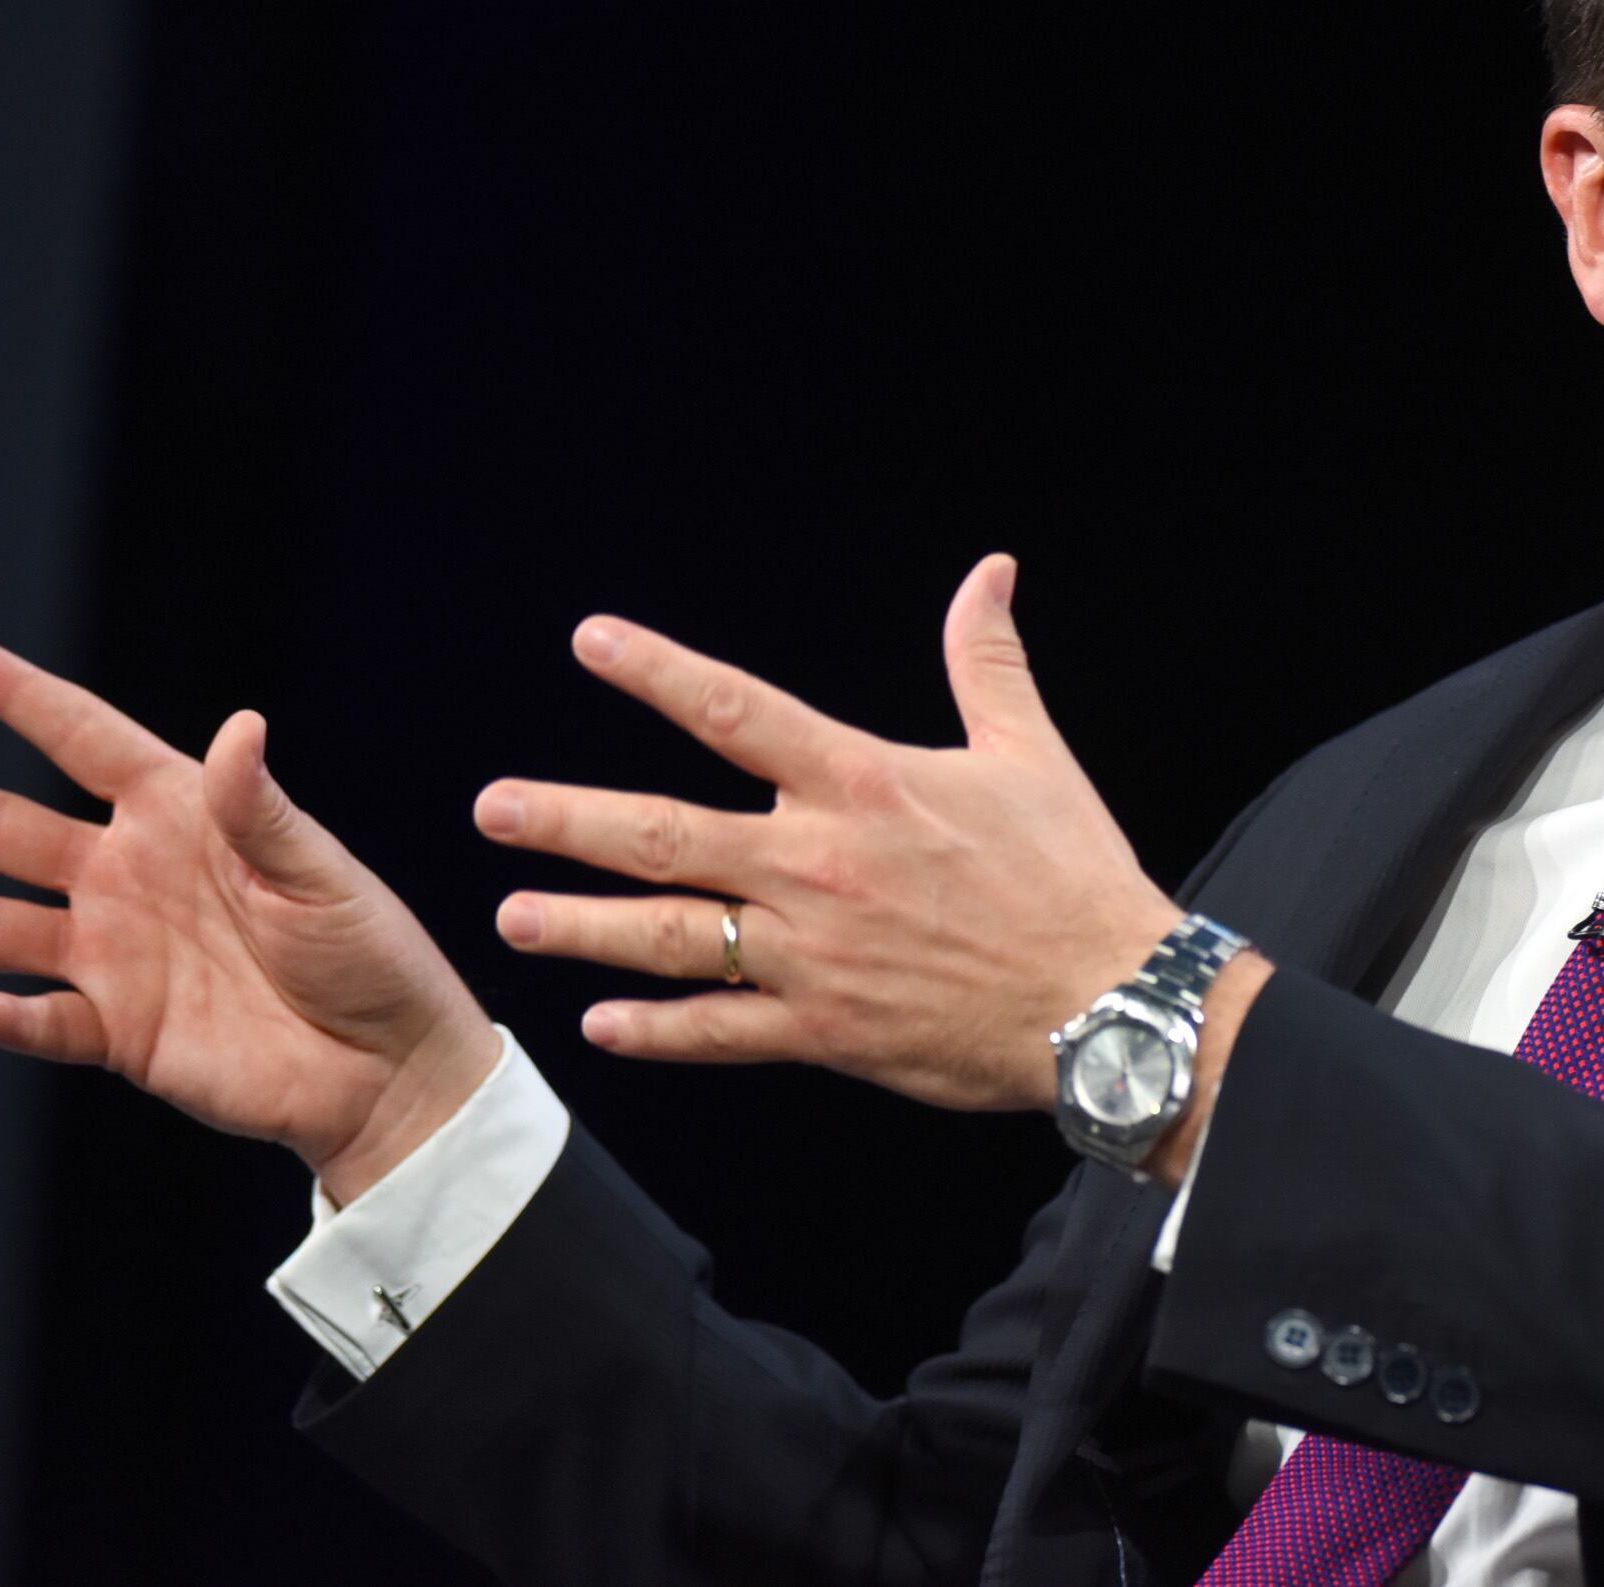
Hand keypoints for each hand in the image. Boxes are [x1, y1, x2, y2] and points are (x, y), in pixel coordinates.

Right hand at [0, 637, 498, 1203]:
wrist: (387, 1066)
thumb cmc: (368, 953)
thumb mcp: (322, 874)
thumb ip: (263, 811)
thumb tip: (239, 727)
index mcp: (183, 816)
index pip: (86, 741)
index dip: (21, 697)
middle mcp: (132, 878)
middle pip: (10, 830)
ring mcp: (120, 956)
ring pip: (2, 928)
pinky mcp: (124, 1032)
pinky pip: (51, 1023)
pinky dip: (17, 1020)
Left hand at [477, 554, 1199, 1109]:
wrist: (1109, 1005)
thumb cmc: (1073, 874)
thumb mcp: (1031, 753)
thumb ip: (988, 661)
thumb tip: (990, 572)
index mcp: (865, 785)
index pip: (739, 713)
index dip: (659, 672)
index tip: (592, 642)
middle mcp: (821, 866)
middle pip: (669, 832)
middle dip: (571, 819)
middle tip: (494, 808)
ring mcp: (815, 955)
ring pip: (674, 936)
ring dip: (585, 927)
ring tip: (513, 916)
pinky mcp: (826, 1030)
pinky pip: (720, 1031)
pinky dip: (656, 1031)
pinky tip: (598, 1026)